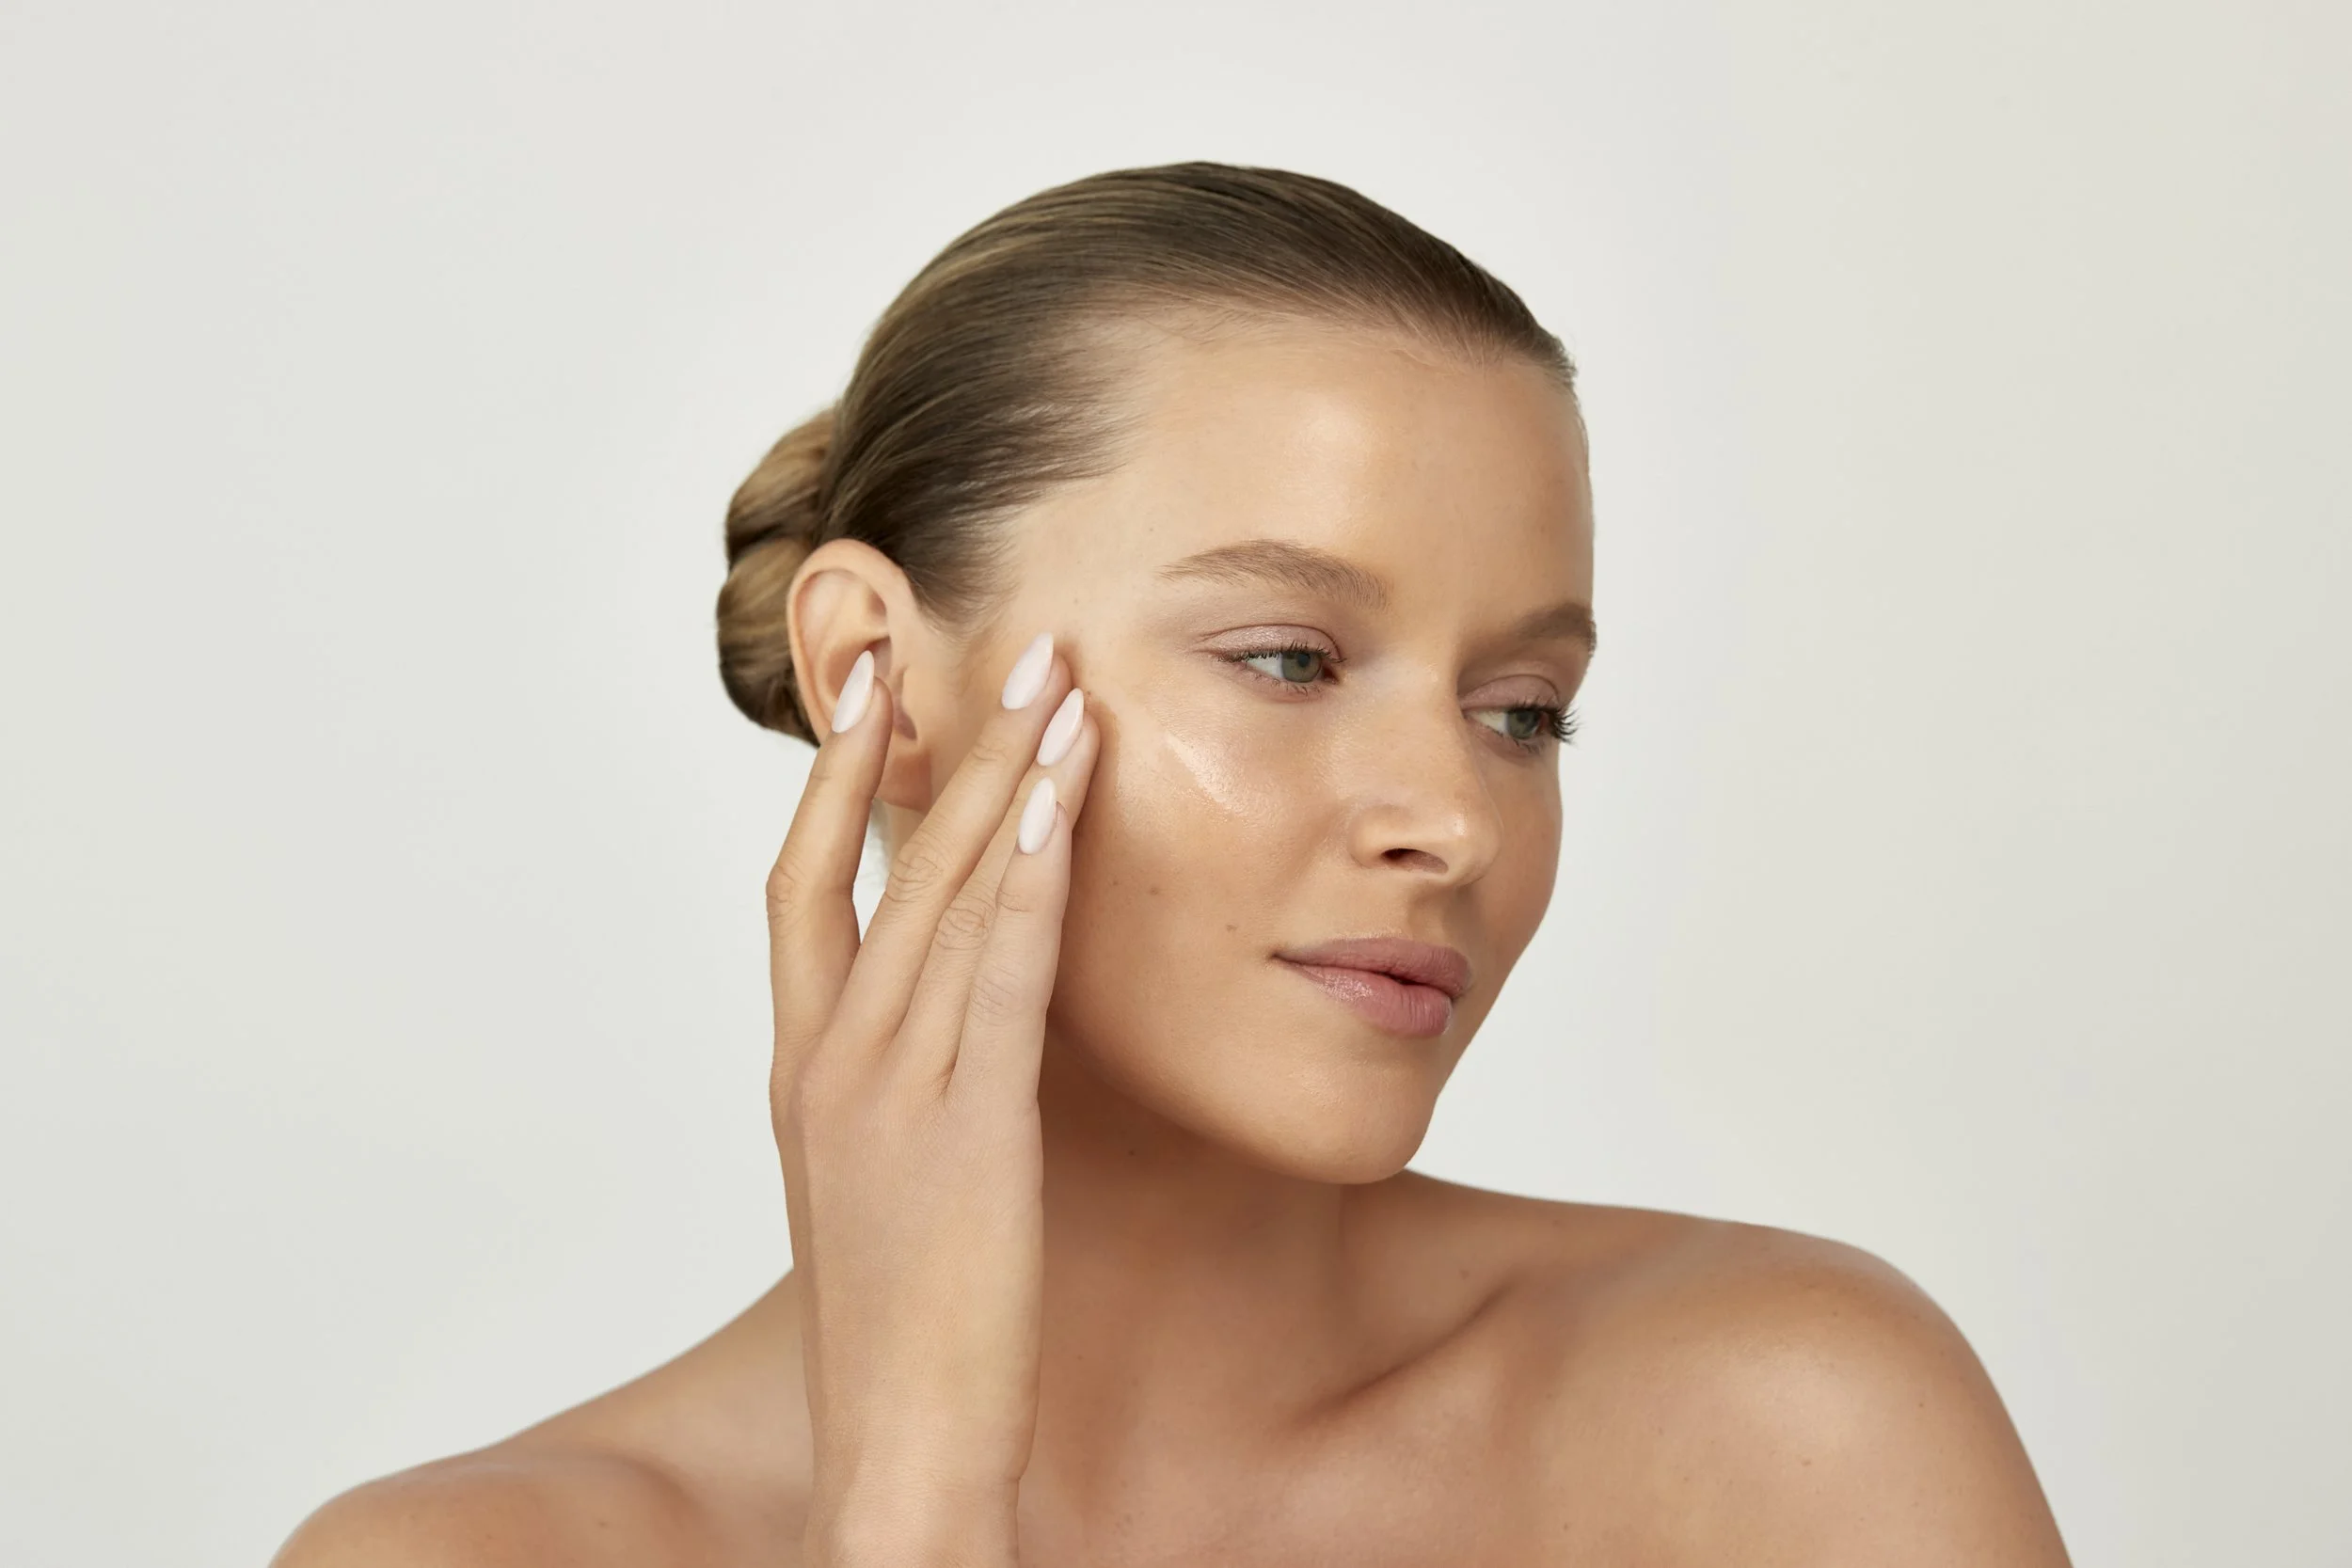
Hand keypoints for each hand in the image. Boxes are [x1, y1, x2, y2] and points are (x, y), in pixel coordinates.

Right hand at [764, 633, 1098, 1565]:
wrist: (899, 1445)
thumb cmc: (903, 1325)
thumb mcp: (880, 1179)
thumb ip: (902, 1083)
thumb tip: (953, 1009)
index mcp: (801, 1070)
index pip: (803, 886)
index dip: (833, 779)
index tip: (871, 686)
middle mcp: (830, 1059)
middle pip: (878, 863)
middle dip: (937, 745)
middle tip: (1000, 645)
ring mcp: (891, 1090)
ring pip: (946, 897)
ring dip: (1005, 783)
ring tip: (1057, 686)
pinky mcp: (968, 1127)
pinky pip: (1002, 972)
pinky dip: (1033, 877)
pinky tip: (1069, 802)